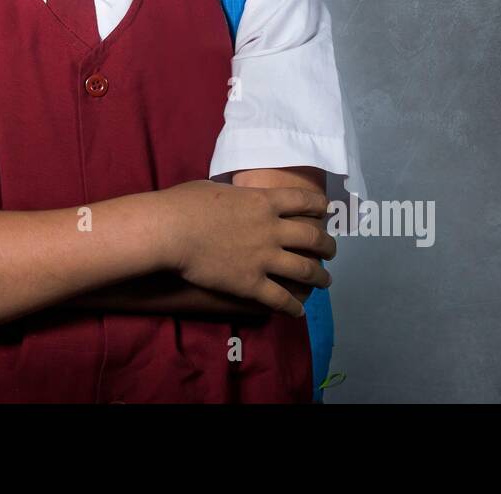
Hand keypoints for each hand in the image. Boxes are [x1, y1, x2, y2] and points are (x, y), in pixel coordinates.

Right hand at [161, 178, 334, 317]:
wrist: (170, 231)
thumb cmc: (184, 203)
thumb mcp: (215, 188)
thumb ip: (234, 195)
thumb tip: (233, 196)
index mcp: (263, 201)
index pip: (304, 200)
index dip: (320, 205)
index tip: (326, 211)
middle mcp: (272, 229)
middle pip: (313, 237)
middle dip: (327, 245)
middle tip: (330, 251)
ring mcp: (264, 258)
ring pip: (305, 270)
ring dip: (320, 277)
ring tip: (325, 282)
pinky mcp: (251, 284)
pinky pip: (281, 298)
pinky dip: (293, 307)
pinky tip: (298, 312)